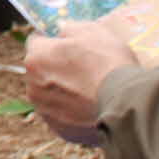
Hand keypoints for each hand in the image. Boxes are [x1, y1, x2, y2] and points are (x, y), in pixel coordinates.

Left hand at [23, 19, 141, 145]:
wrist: (125, 103)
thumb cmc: (108, 63)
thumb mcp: (91, 30)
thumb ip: (70, 28)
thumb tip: (62, 30)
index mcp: (36, 58)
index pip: (37, 42)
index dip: (54, 40)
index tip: (70, 44)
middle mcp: (33, 86)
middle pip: (42, 70)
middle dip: (58, 67)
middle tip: (85, 68)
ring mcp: (45, 111)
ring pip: (51, 94)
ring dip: (64, 91)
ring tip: (92, 89)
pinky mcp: (60, 130)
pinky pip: (63, 115)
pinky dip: (74, 111)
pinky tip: (93, 106)